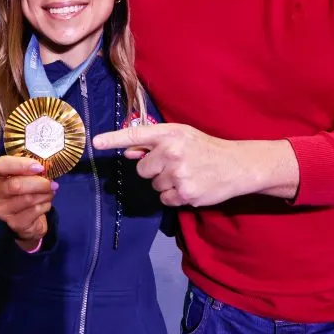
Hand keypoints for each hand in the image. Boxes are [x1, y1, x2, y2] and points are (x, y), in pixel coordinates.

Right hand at [0, 155, 56, 249]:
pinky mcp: (13, 223)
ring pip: (27, 199)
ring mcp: (1, 210)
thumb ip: (31, 169)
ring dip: (44, 195)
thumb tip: (43, 168)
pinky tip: (46, 204)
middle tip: (52, 183)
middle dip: (38, 183)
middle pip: (15, 185)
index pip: (1, 165)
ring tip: (50, 193)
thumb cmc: (27, 192)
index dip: (21, 165)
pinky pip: (34, 211)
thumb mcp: (27, 176)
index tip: (39, 167)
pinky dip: (45, 205)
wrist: (29, 220)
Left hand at [93, 124, 298, 206]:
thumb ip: (153, 143)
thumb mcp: (181, 136)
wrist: (237, 165)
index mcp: (170, 134)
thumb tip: (128, 152)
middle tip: (174, 165)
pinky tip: (189, 186)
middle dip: (153, 169)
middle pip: (142, 169)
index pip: (135, 135)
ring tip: (186, 175)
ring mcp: (179, 175)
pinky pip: (164, 199)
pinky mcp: (186, 194)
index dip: (113, 139)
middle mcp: (172, 153)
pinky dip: (173, 195)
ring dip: (165, 183)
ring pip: (154, 185)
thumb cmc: (205, 148)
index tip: (96, 142)